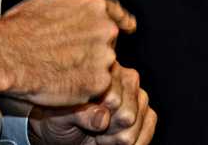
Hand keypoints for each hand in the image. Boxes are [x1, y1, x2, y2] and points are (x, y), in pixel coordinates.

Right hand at [0, 0, 135, 105]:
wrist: (8, 54)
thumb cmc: (20, 27)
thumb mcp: (47, 2)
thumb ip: (70, 7)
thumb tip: (74, 10)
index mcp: (92, 6)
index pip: (116, 14)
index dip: (122, 21)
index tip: (129, 27)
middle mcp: (104, 29)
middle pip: (107, 43)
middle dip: (93, 50)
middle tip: (68, 58)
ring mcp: (103, 57)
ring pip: (102, 67)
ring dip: (87, 71)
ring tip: (59, 72)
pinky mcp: (97, 83)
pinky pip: (95, 88)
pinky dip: (81, 89)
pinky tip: (61, 84)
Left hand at [28, 64, 155, 144]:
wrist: (62, 131)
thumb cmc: (58, 119)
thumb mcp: (60, 117)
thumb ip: (80, 114)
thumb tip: (103, 117)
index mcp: (100, 70)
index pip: (112, 98)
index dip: (100, 117)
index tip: (84, 122)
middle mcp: (123, 77)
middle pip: (128, 113)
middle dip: (110, 130)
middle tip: (94, 132)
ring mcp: (136, 94)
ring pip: (138, 122)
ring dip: (120, 138)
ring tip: (102, 136)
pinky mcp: (145, 111)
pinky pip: (150, 124)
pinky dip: (136, 142)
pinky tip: (117, 141)